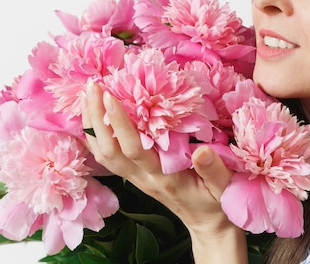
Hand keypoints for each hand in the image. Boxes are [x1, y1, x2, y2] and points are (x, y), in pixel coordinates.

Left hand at [80, 80, 232, 232]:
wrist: (205, 222)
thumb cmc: (215, 202)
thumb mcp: (222, 187)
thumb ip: (214, 171)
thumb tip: (203, 152)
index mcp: (162, 177)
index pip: (133, 148)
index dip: (119, 122)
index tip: (110, 95)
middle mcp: (142, 178)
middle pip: (108, 150)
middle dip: (96, 117)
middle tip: (92, 86)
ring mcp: (134, 178)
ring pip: (102, 153)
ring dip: (91, 124)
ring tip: (87, 94)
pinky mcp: (133, 175)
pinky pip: (105, 156)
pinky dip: (94, 136)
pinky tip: (90, 116)